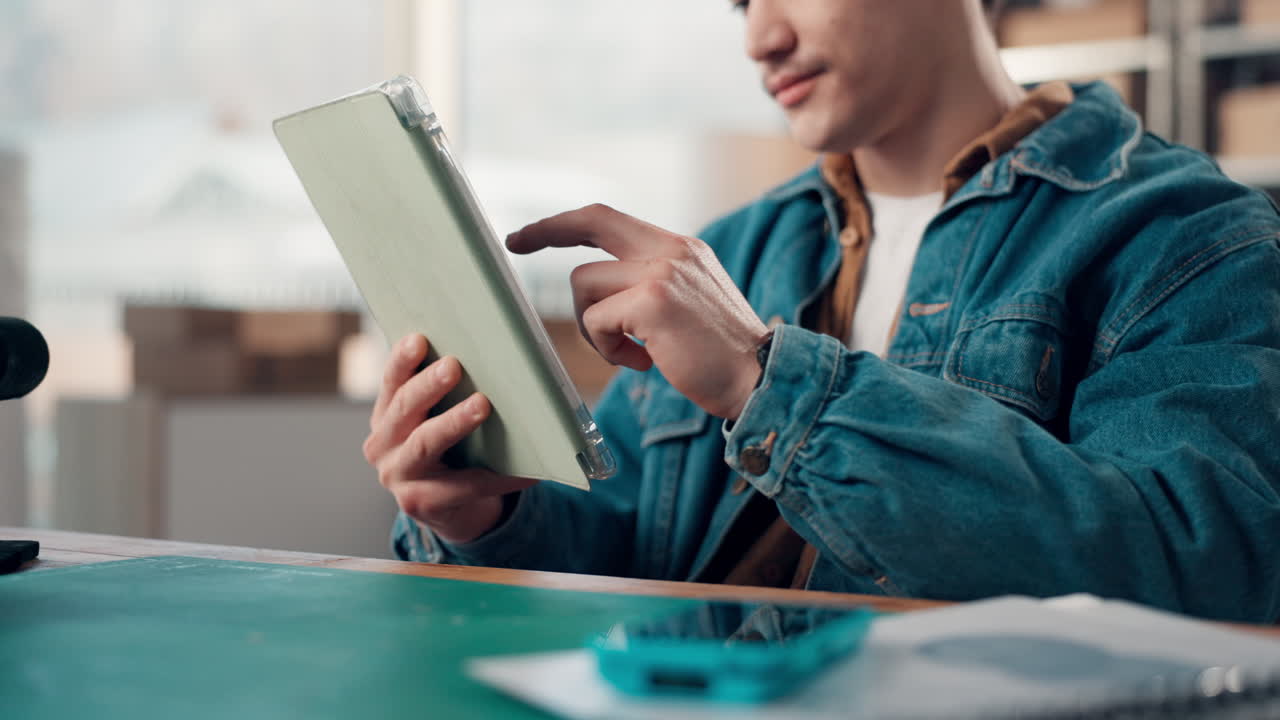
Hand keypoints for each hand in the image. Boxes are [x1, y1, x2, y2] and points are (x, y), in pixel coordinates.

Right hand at [363, 334, 537, 543]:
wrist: (450, 510)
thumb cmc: (450, 452)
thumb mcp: (436, 421)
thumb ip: (444, 394)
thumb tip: (487, 356)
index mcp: (385, 417)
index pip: (392, 383)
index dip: (402, 361)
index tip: (419, 338)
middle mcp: (383, 446)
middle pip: (404, 410)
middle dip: (428, 386)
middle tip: (453, 366)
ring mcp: (400, 478)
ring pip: (426, 444)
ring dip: (454, 421)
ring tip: (482, 404)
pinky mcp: (422, 505)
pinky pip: (466, 485)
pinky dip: (499, 475)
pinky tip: (526, 467)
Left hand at [507, 204, 768, 419]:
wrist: (761, 379)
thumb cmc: (722, 356)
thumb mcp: (691, 304)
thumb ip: (653, 286)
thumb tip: (600, 291)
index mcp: (681, 248)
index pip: (611, 219)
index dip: (567, 223)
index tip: (534, 232)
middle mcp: (672, 250)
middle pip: (592, 221)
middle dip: (546, 229)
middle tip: (516, 243)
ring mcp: (662, 272)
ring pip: (585, 285)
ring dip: (595, 330)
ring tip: (631, 354)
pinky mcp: (652, 301)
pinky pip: (597, 321)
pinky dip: (609, 350)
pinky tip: (643, 363)